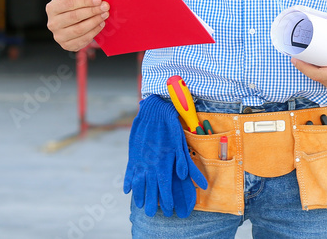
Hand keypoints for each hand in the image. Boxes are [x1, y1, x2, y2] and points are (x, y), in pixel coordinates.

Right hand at [46, 0, 108, 51]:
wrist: (67, 23)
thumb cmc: (73, 8)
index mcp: (52, 8)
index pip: (69, 3)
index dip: (85, 1)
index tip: (98, 0)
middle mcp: (53, 23)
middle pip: (74, 16)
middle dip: (92, 11)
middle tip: (105, 7)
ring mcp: (58, 36)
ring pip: (79, 29)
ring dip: (94, 21)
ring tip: (104, 15)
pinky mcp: (66, 45)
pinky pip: (82, 39)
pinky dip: (94, 32)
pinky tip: (100, 24)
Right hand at [124, 95, 207, 217]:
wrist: (154, 112)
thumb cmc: (171, 129)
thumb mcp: (182, 146)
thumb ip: (187, 165)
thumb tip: (199, 182)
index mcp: (164, 165)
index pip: (165, 189)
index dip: (167, 201)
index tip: (168, 210)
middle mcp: (151, 166)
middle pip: (151, 190)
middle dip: (152, 203)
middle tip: (153, 214)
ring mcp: (140, 161)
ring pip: (138, 184)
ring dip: (139, 196)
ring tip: (140, 205)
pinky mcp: (133, 155)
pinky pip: (129, 172)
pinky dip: (128, 182)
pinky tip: (127, 190)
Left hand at [291, 20, 326, 93]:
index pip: (316, 74)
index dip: (303, 67)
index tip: (294, 59)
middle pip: (314, 77)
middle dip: (304, 67)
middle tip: (296, 54)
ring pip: (319, 80)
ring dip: (310, 71)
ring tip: (303, 58)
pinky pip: (325, 82)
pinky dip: (318, 75)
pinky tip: (314, 67)